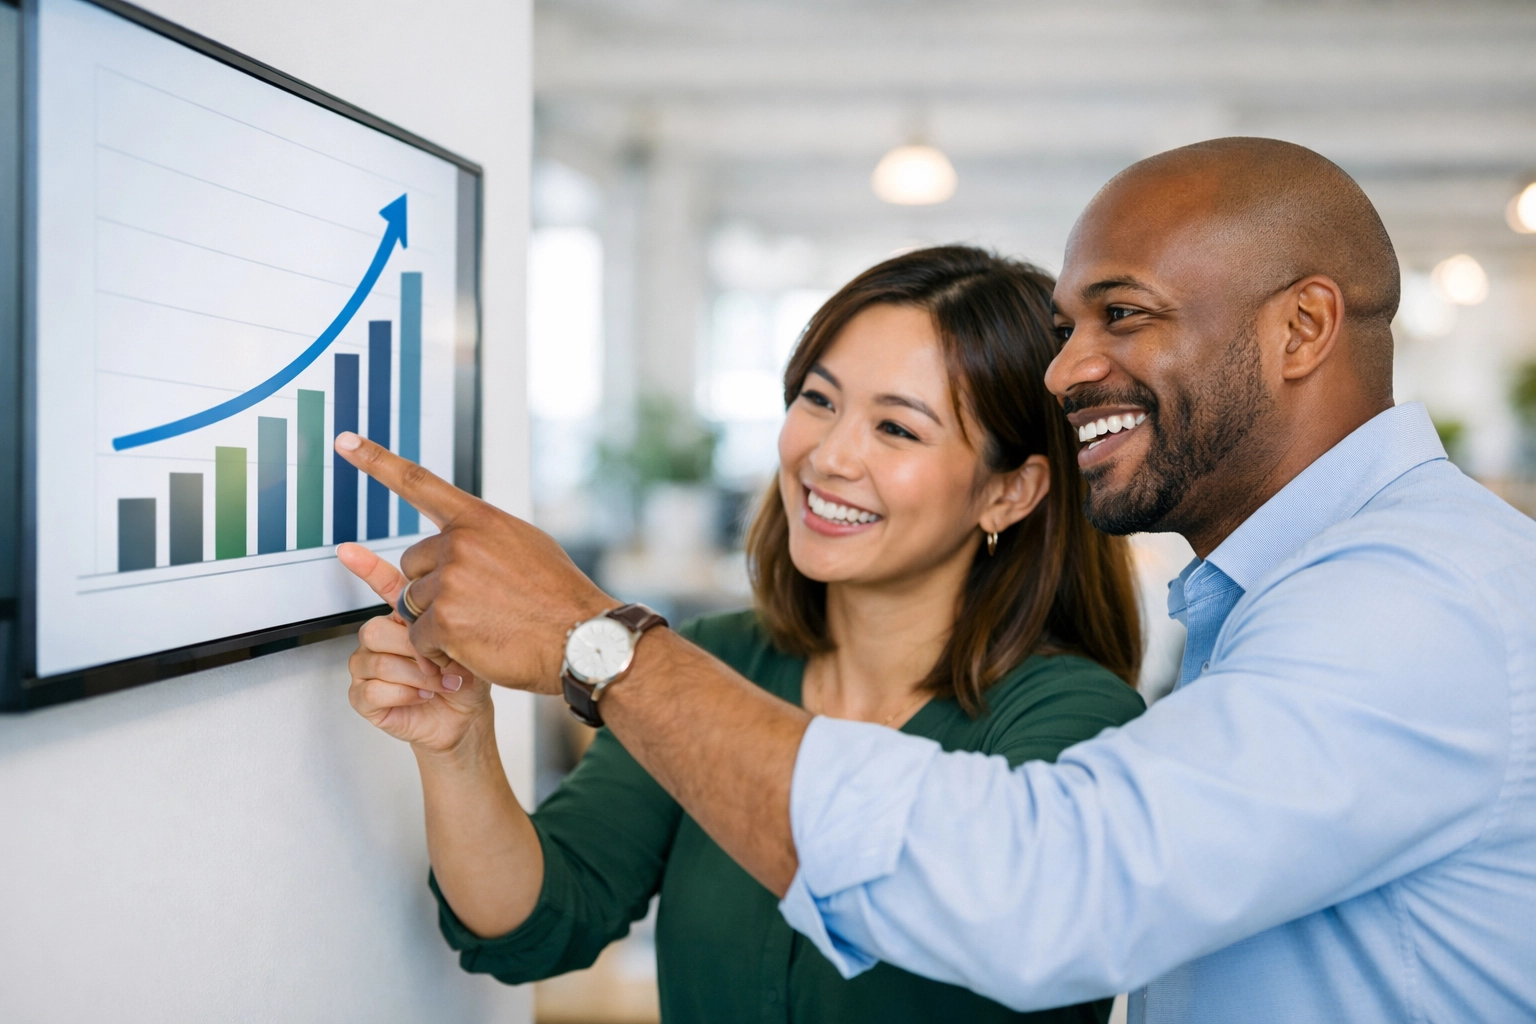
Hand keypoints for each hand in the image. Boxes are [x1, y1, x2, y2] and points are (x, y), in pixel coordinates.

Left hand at [333, 432, 612, 693]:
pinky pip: (419, 636)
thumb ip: (486, 536)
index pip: (418, 483)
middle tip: (478, 605)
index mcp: (480, 520)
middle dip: (433, 588)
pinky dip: (441, 650)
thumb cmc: (560, 599)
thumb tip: (457, 536)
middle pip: (412, 565)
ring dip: (439, 621)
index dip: (377, 461)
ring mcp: (451, 581)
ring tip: (485, 626)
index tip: (347, 443)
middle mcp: (461, 544)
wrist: (583, 640)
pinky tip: (477, 646)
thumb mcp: (528, 545)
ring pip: (413, 603)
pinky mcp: (444, 621)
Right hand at [336, 542, 491, 753]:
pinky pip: (372, 689)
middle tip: (442, 665)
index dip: (364, 567)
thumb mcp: (467, 645)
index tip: (347, 550)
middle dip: (414, 650)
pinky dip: (404, 694)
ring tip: (439, 683)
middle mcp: (382, 637)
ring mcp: (369, 666)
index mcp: (406, 618)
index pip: (382, 584)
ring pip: (377, 660)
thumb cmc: (467, 679)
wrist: (466, 717)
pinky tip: (421, 695)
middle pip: (375, 629)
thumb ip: (447, 627)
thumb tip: (430, 624)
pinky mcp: (364, 696)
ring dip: (415, 675)